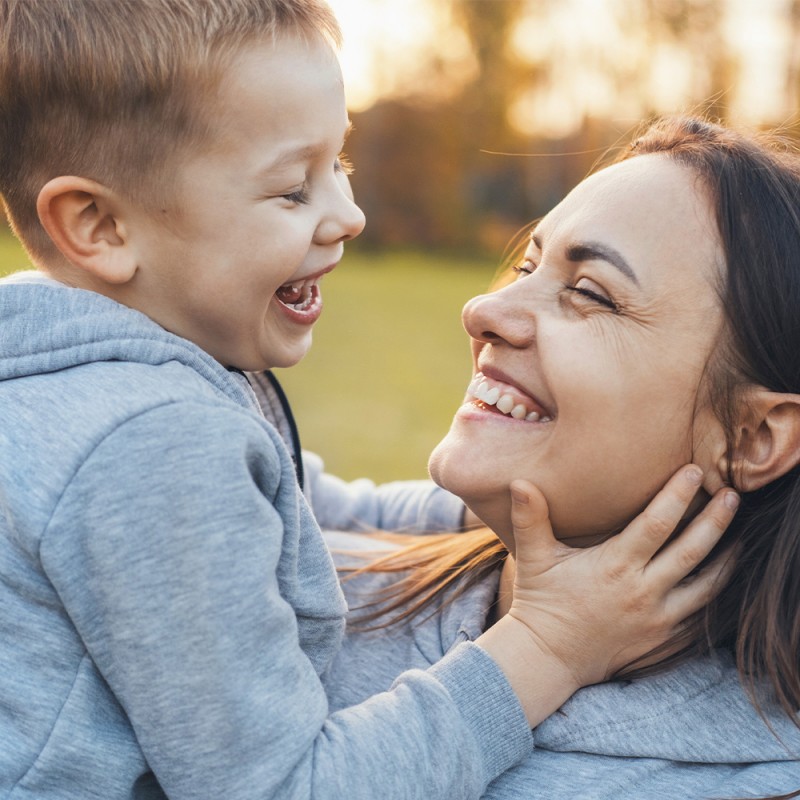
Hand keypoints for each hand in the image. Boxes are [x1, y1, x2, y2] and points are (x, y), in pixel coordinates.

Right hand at [476, 465, 735, 725]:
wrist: (549, 657)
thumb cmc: (541, 602)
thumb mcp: (533, 558)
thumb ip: (531, 518)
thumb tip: (519, 481)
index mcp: (615, 566)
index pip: (656, 524)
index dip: (678, 495)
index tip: (695, 471)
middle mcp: (642, 592)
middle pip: (692, 551)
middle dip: (716, 520)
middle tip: (734, 495)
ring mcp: (657, 619)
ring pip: (707, 586)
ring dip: (727, 558)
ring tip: (740, 535)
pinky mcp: (663, 638)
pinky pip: (700, 615)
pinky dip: (715, 593)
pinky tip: (720, 576)